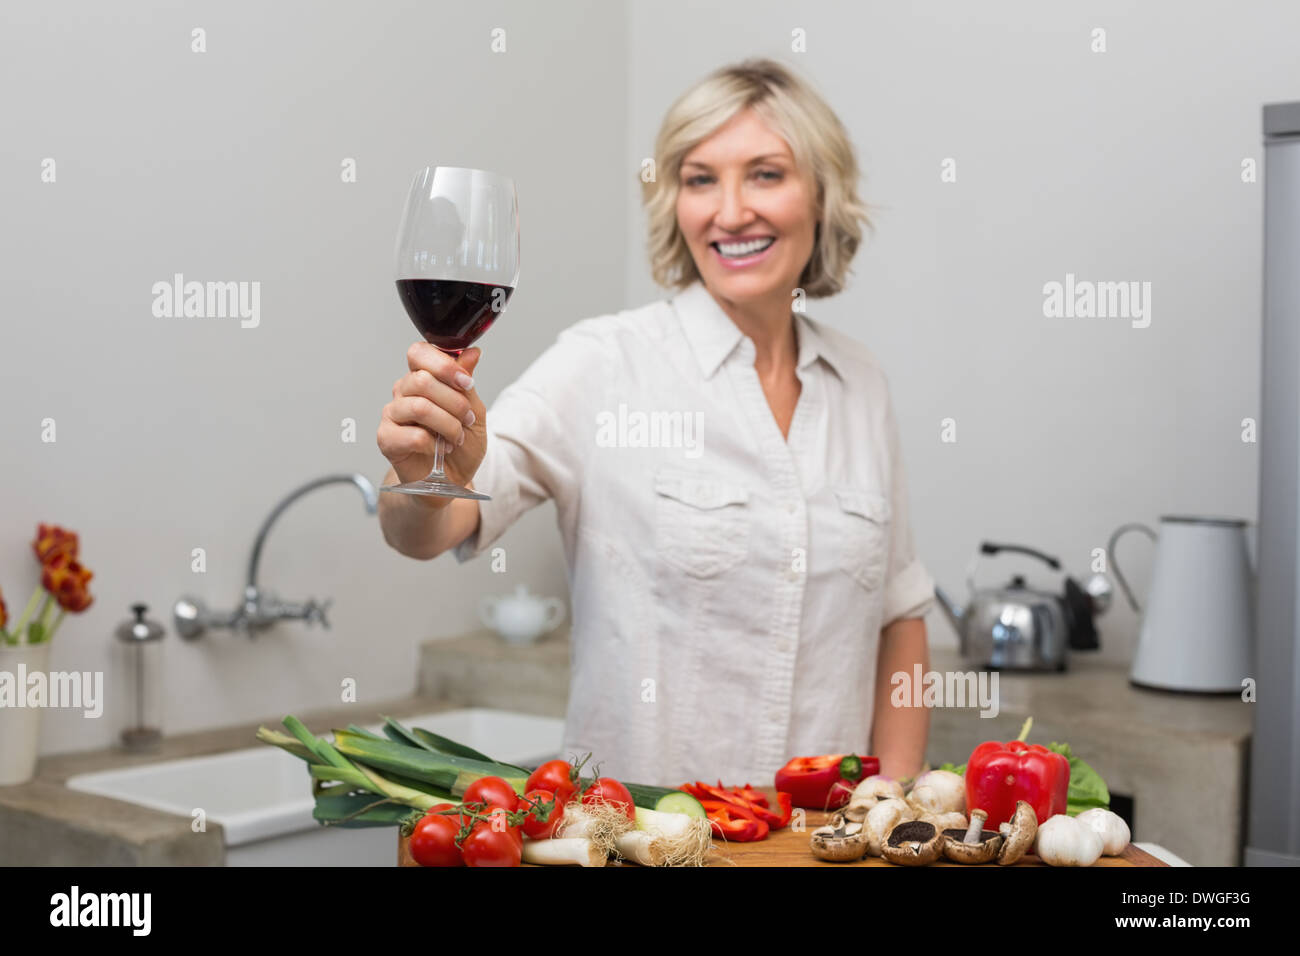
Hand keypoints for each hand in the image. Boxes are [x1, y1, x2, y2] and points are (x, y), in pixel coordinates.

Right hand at [378, 343, 486, 496]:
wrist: (451, 479)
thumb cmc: (460, 445)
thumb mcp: (474, 411)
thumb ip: (467, 383)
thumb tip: (472, 353)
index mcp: (421, 378)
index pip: (419, 353)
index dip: (444, 365)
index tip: (467, 384)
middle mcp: (403, 392)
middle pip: (422, 380)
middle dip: (455, 402)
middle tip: (468, 420)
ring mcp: (392, 415)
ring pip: (419, 407)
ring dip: (448, 424)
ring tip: (456, 437)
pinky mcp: (386, 439)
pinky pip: (412, 435)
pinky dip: (434, 444)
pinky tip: (440, 449)